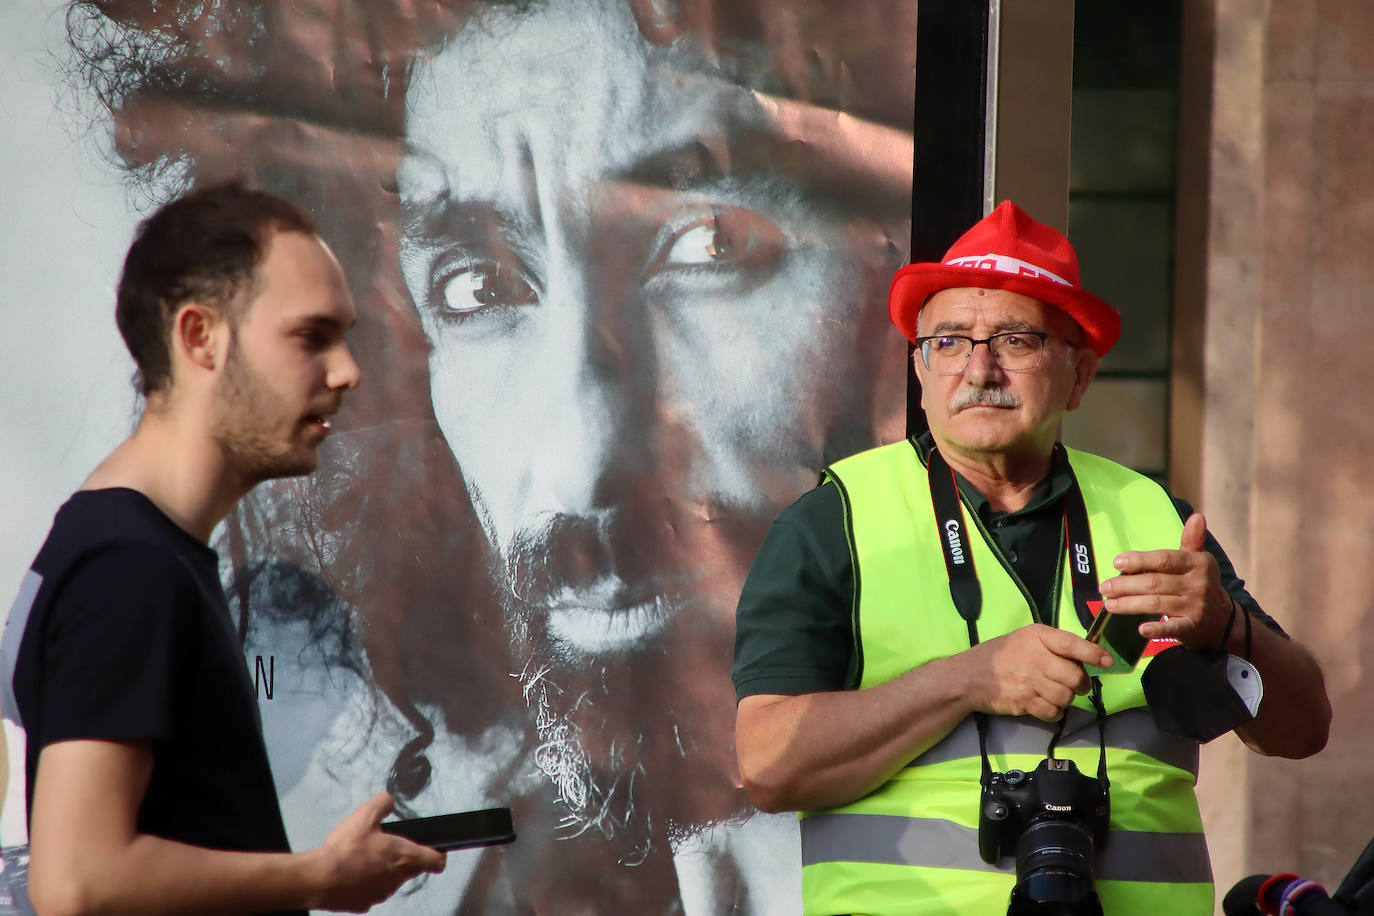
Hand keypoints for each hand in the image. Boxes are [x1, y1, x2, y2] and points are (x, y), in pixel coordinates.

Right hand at [313, 792, 445, 912]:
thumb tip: (388, 800)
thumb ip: (382, 803)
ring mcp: (381, 894)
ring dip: (384, 870)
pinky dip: (365, 883)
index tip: (436, 850)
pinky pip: (371, 891)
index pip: (436, 861)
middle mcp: (397, 879)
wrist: (319, 879)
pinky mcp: (363, 904)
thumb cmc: (345, 850)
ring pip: (391, 881)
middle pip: (413, 869)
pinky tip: (352, 872)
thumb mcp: (365, 815)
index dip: (438, 854)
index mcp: (404, 857)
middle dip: (405, 858)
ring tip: (364, 857)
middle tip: (388, 845)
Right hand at [966, 624, 1113, 721]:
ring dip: (1067, 699)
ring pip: (1066, 697)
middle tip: (1077, 685)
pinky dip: (1055, 712)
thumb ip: (1052, 645)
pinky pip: (1053, 712)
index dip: (1093, 654)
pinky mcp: (1024, 702)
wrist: (968, 676)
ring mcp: (1030, 681)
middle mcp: (1036, 657)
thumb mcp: (1025, 638)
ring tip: (1056, 694)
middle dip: (1081, 684)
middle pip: (1074, 676)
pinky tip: (1046, 705)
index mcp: (1038, 636)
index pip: (1072, 644)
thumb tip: (1084, 658)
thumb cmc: (1000, 654)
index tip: (1108, 662)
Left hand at [1100, 513, 1232, 649]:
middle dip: (1125, 585)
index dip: (1139, 560)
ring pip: (1156, 604)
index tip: (1116, 563)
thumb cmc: (1201, 585)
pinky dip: (1157, 629)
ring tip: (1109, 604)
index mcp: (1198, 563)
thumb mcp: (1199, 561)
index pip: (1164, 559)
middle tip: (1104, 587)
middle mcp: (1198, 584)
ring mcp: (1195, 607)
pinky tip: (1140, 629)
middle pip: (1155, 582)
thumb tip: (1197, 516)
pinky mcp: (1192, 628)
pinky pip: (1172, 629)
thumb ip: (1192, 540)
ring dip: (1129, 604)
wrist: (1225, 621)